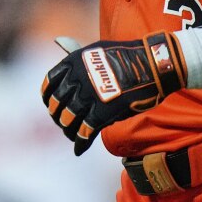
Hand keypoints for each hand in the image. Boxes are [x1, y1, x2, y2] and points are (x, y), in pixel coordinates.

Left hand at [41, 31, 185, 154]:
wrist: (153, 64)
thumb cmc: (129, 58)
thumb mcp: (98, 52)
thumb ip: (82, 67)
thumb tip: (71, 83)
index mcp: (74, 61)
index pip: (50, 83)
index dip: (48, 97)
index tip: (50, 105)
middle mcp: (78, 78)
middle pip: (57, 103)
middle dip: (57, 116)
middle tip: (62, 123)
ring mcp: (90, 95)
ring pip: (69, 118)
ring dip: (68, 130)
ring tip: (71, 135)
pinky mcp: (103, 111)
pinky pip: (85, 130)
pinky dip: (80, 142)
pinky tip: (79, 148)